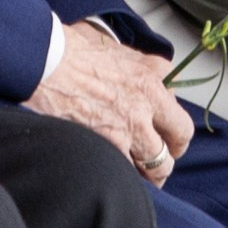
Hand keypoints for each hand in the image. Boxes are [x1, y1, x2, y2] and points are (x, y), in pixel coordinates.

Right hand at [28, 22, 193, 178]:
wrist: (48, 63)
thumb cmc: (75, 53)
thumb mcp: (120, 50)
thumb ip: (144, 65)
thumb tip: (157, 76)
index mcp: (152, 79)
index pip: (180, 106)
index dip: (173, 123)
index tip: (167, 129)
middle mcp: (147, 104)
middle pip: (180, 138)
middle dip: (173, 151)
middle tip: (165, 157)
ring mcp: (129, 127)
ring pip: (158, 163)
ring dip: (154, 172)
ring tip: (146, 176)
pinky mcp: (109, 145)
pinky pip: (129, 171)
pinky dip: (127, 177)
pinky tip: (120, 176)